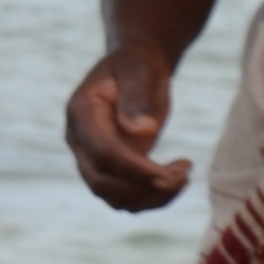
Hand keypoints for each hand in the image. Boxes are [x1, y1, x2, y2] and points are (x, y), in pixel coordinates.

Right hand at [66, 40, 190, 211]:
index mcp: (82, 112)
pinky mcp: (109, 170)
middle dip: (143, 189)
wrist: (133, 69)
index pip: (103, 152)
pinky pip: (125, 197)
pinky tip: (176, 178)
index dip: (135, 169)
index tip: (170, 174)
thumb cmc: (138, 66)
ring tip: (184, 176)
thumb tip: (139, 131)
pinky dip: (152, 198)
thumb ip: (137, 96)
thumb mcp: (141, 70)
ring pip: (113, 197)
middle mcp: (80, 140)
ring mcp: (91, 157)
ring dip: (150, 198)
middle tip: (183, 177)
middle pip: (101, 182)